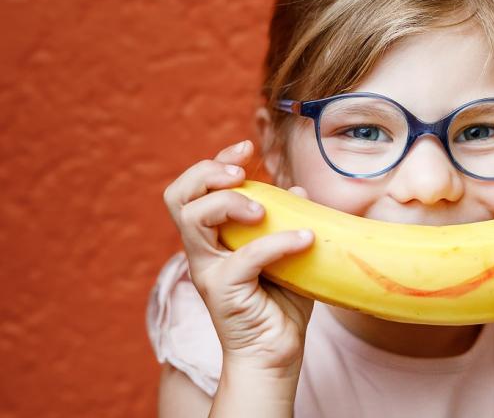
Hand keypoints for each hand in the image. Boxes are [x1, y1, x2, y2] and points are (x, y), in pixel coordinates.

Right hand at [163, 140, 315, 372]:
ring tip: (264, 210)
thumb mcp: (287, 254)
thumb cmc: (280, 305)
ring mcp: (208, 270)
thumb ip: (290, 222)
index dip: (214, 162)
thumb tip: (300, 190)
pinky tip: (306, 240)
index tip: (246, 148)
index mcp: (213, 237)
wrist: (276, 354)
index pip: (195, 189)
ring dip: (229, 203)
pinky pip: (244, 257)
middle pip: (178, 195)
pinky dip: (277, 243)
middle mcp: (202, 250)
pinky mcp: (224, 291)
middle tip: (240, 173)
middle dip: (207, 172)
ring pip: (194, 218)